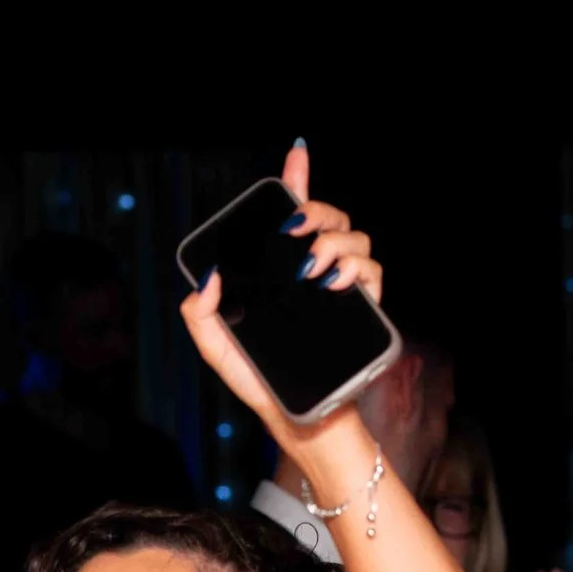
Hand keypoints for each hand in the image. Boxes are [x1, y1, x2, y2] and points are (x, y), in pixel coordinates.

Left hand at [180, 143, 382, 461]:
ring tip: (313, 270)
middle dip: (315, 211)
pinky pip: (374, 271)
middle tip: (294, 231)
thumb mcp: (218, 349)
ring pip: (354, 238)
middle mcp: (315, 272)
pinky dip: (358, 269)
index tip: (297, 153)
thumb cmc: (260, 383)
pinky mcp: (364, 308)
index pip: (292, 216)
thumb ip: (199, 315)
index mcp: (281, 272)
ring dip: (333, 242)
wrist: (298, 418)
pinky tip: (337, 283)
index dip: (296, 180)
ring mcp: (342, 287)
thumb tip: (207, 278)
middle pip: (328, 218)